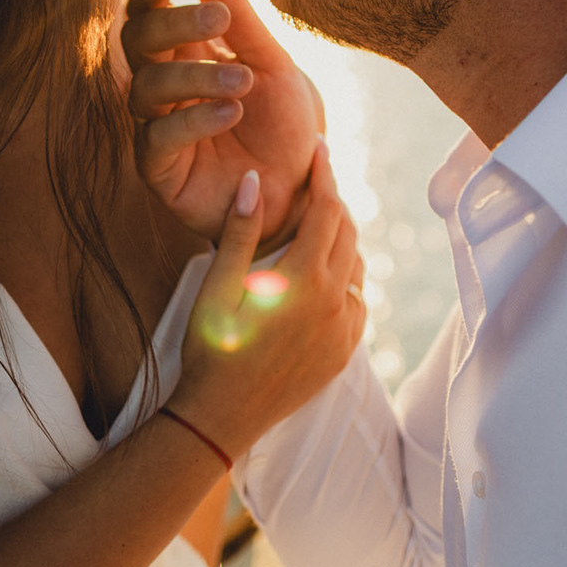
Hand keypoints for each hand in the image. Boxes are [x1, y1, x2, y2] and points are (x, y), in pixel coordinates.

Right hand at [122, 0, 322, 243]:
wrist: (303, 192)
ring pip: (145, 88)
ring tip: (242, 81)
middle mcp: (164, 89)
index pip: (152, 14)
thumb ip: (240, 20)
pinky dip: (193, 119)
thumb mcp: (273, 65)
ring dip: (193, 76)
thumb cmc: (287, 128)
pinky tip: (231, 111)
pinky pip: (156, 138)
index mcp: (186, 56)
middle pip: (138, 43)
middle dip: (172, 24)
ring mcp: (157, 129)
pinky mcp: (160, 171)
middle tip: (218, 20)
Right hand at [169, 144, 364, 459]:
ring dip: (341, 239)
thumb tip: (255, 179)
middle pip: (348, 232)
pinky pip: (357, 301)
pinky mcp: (344, 353)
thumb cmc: (209, 350)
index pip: (326, 209)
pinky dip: (345, 278)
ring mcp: (344, 331)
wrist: (221, 418)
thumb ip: (240, 231)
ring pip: (356, 267)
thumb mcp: (216, 287)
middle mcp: (334, 303)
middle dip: (334, 200)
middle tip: (317, 179)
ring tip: (317, 222)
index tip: (320, 147)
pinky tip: (323, 275)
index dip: (324, 174)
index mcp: (303, 280)